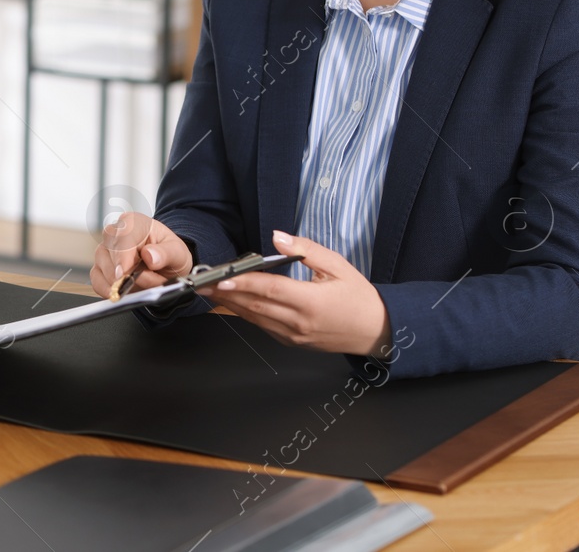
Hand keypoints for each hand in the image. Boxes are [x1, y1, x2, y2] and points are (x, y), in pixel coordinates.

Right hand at [89, 213, 193, 297]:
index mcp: (133, 223)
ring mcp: (104, 250)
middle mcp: (114, 233)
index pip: (122, 238)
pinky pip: (97, 281)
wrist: (166, 265)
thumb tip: (149, 256)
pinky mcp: (100, 267)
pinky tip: (122, 293)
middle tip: (150, 282)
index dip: (122, 257)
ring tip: (146, 283)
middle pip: (109, 253)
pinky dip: (108, 290)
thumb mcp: (177, 252)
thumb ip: (166, 253)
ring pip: (102, 268)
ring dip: (123, 283)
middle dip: (127, 274)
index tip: (124, 274)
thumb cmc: (169, 253)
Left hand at [202, 231, 390, 356]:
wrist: (376, 331)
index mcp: (312, 302)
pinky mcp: (292, 342)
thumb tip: (278, 237)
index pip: (271, 290)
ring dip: (231, 305)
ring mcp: (294, 336)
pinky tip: (233, 303)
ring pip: (256, 318)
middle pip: (256, 306)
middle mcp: (299, 322)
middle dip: (226, 294)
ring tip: (209, 291)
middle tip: (202, 282)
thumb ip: (306, 250)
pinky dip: (247, 314)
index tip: (222, 278)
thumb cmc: (359, 296)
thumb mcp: (338, 266)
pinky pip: (264, 326)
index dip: (245, 283)